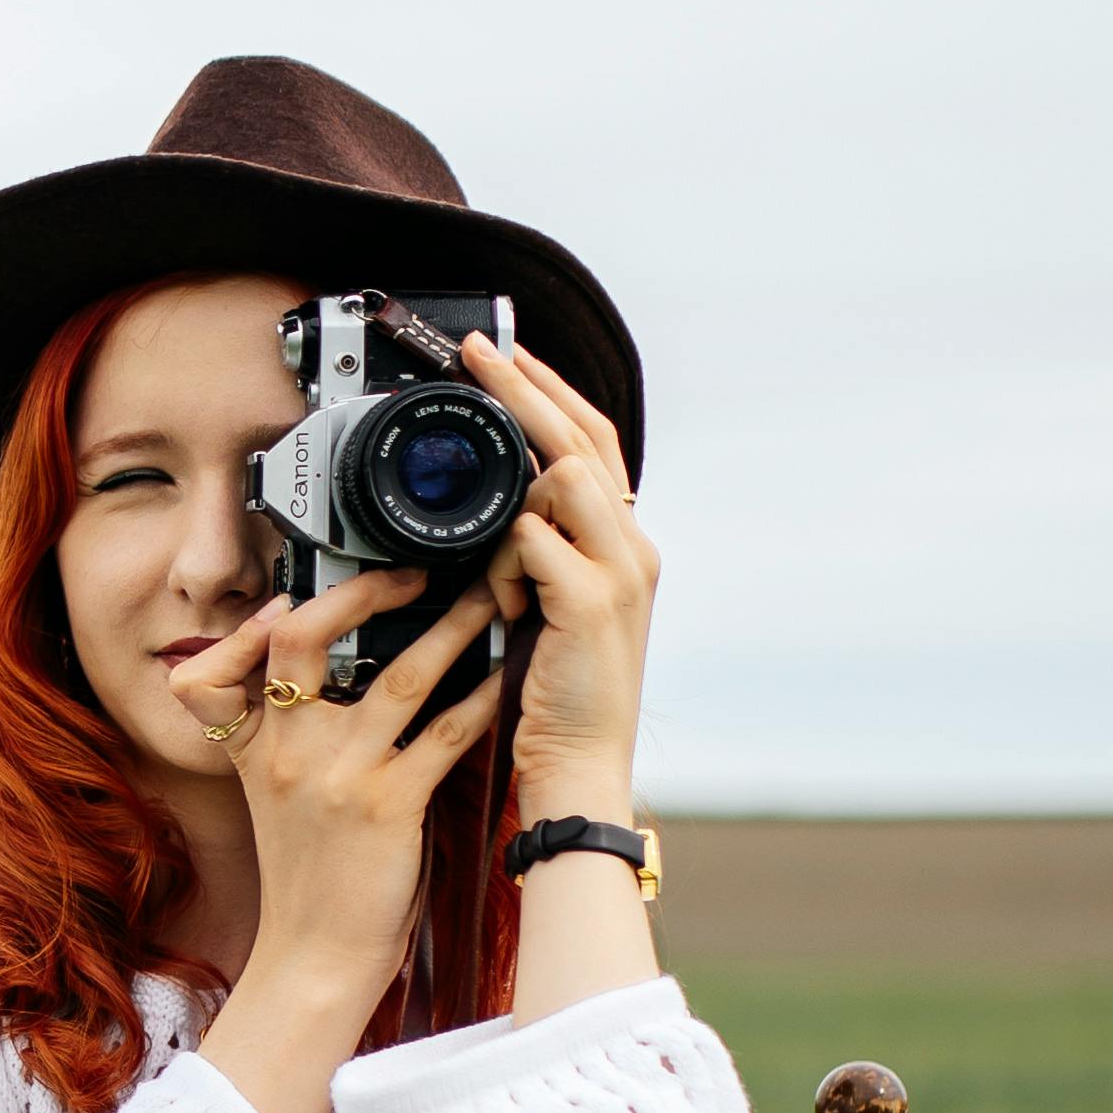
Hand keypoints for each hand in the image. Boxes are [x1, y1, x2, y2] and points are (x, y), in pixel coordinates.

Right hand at [169, 550, 514, 1112]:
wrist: (312, 958)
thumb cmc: (308, 875)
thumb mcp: (271, 795)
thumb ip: (281, 732)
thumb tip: (318, 675)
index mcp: (258, 744)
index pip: (247, 651)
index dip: (276, 610)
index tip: (312, 586)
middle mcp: (290, 749)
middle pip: (304, 637)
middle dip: (363, 588)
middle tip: (418, 562)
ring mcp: (337, 774)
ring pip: (398, 674)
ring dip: (453, 625)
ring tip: (492, 591)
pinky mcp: (386, 806)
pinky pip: (445, 733)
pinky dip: (482, 698)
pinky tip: (511, 674)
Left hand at [464, 334, 656, 812]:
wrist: (579, 763)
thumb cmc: (556, 692)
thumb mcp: (552, 604)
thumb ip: (541, 550)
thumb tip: (504, 505)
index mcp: (624, 543)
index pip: (594, 441)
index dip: (551, 394)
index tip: (506, 356)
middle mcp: (634, 546)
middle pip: (584, 436)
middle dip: (527, 386)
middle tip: (479, 350)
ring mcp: (621, 571)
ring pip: (563, 478)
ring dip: (512, 507)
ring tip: (496, 568)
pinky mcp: (593, 601)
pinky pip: (534, 540)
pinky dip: (505, 564)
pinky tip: (504, 604)